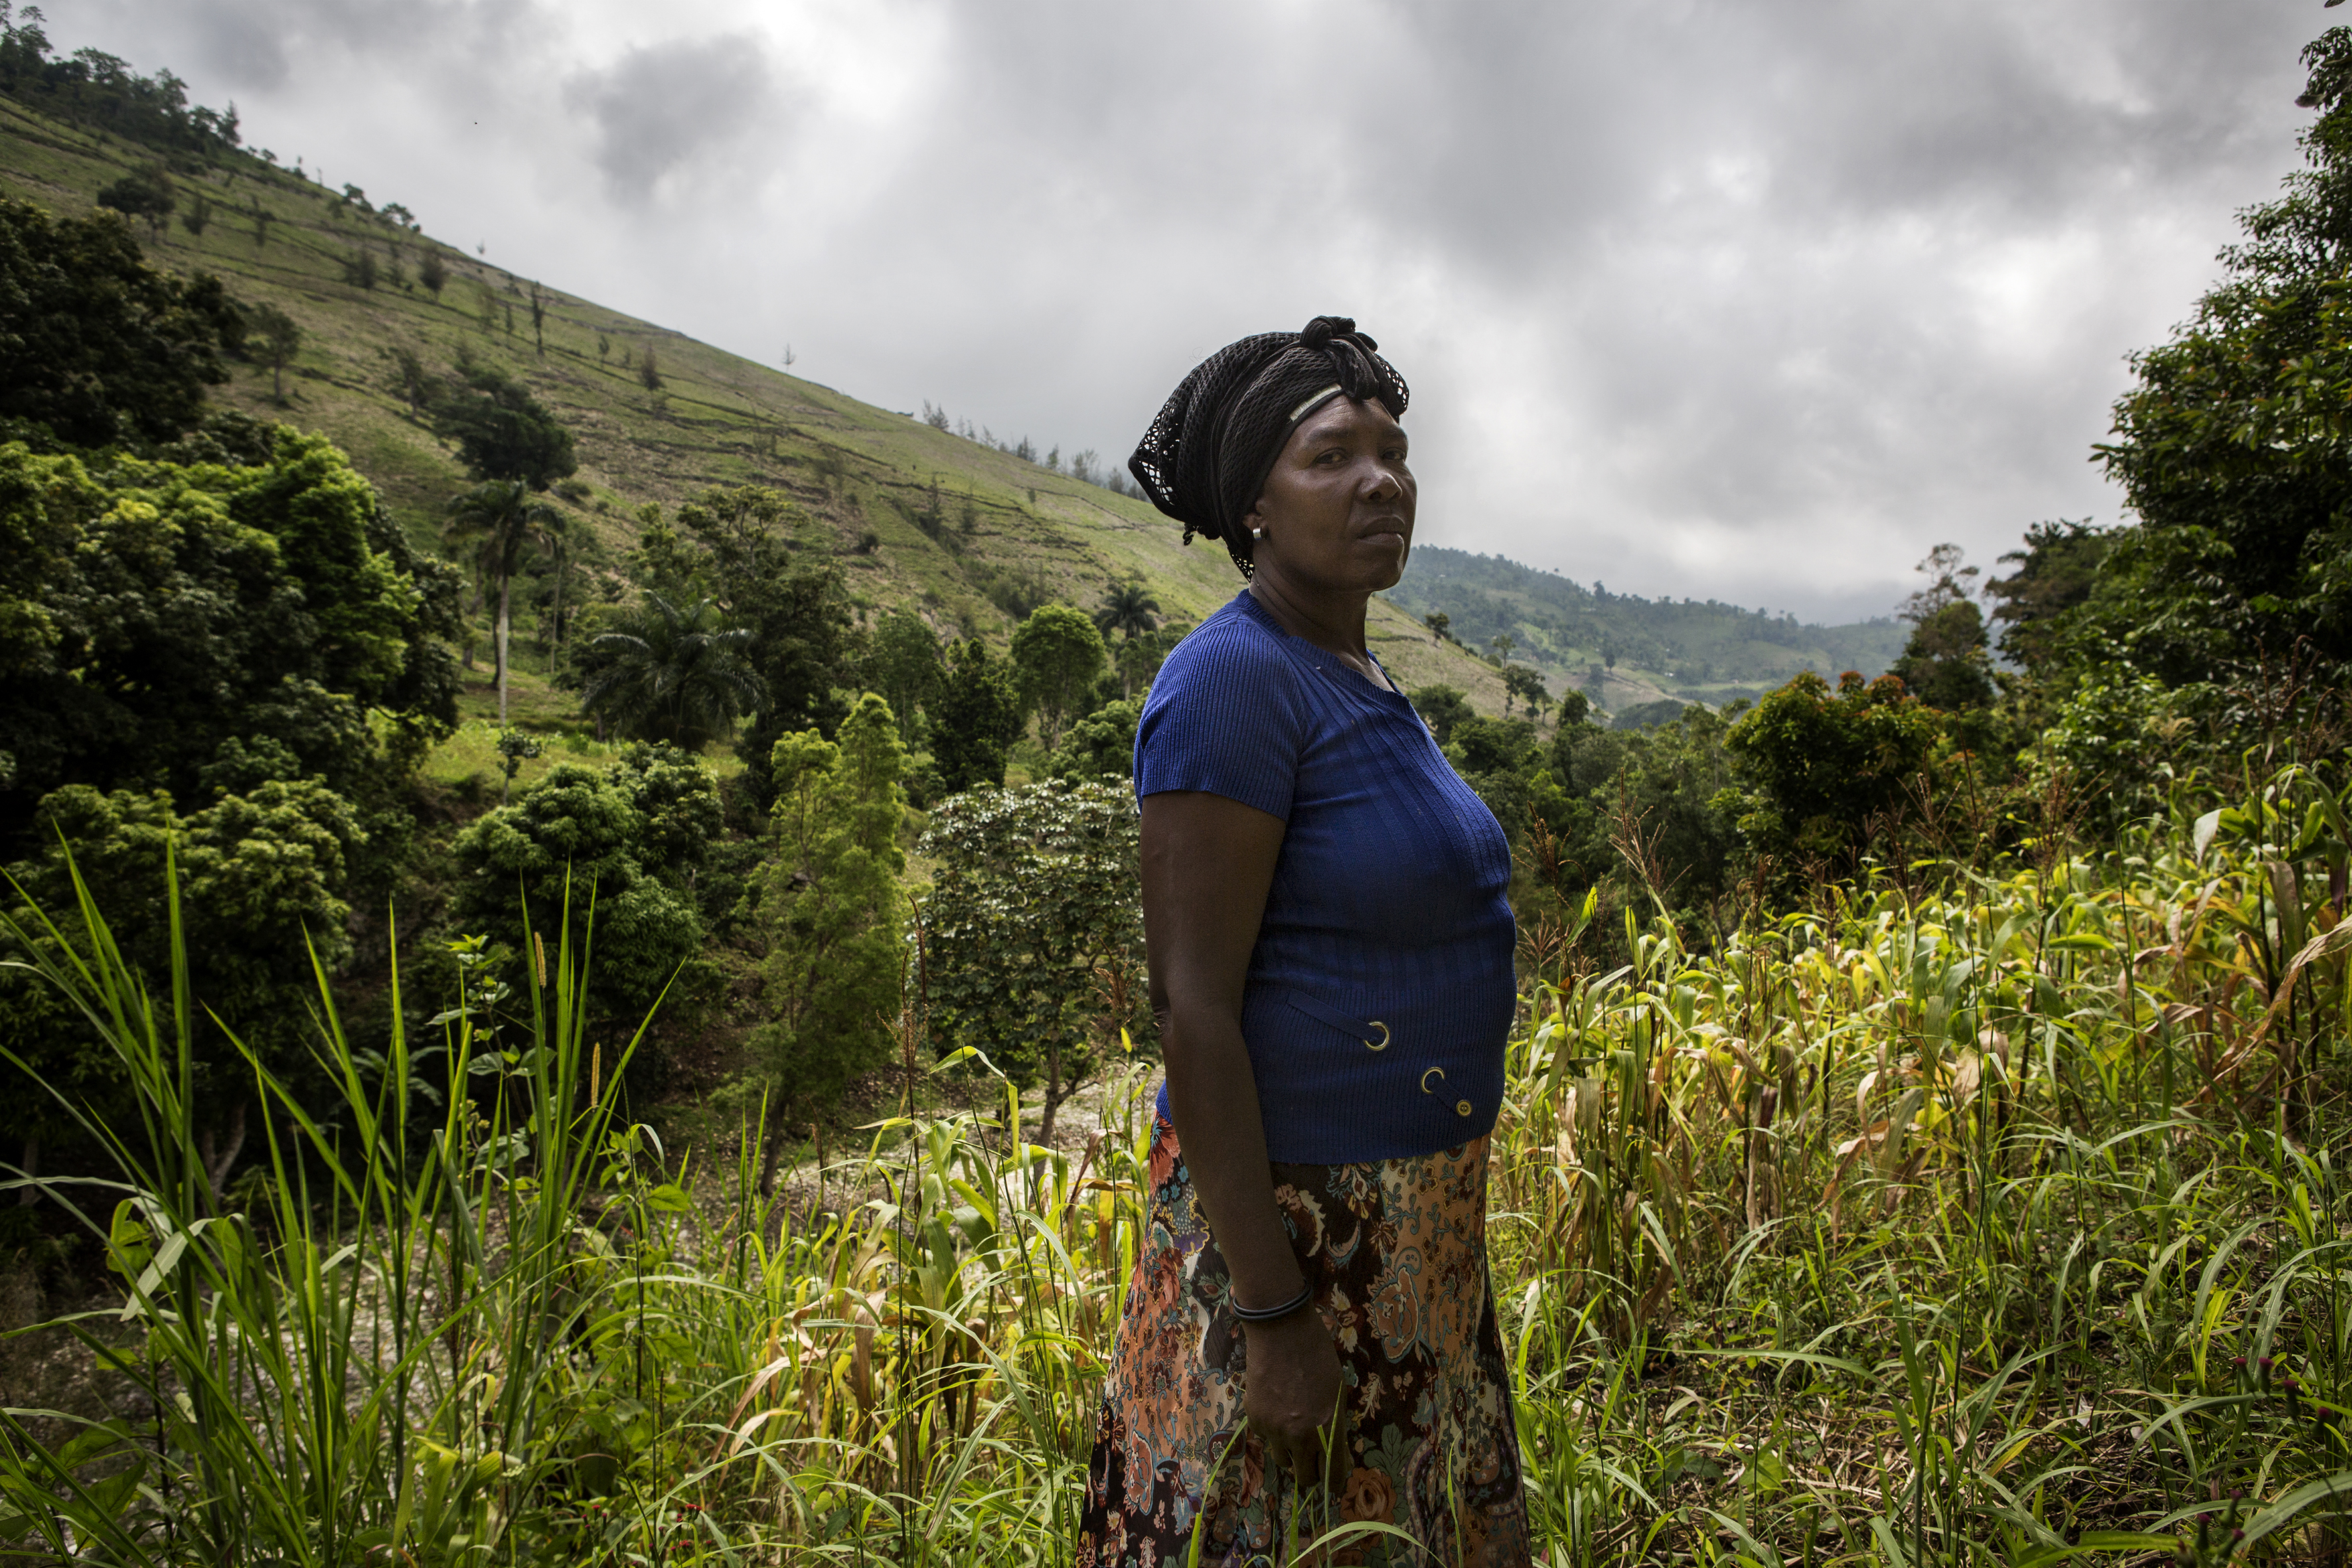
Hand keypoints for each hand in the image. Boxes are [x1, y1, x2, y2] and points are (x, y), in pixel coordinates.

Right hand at [1243, 1308, 1346, 1492]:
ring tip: (1294, 1429)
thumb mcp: (1337, 1391)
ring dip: (1291, 1453)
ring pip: (1283, 1461)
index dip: (1335, 1477)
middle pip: (1306, 1478)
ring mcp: (1274, 1429)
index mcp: (1327, 1427)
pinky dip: (1273, 1432)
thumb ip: (1334, 1425)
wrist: (1279, 1330)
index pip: (1333, 1474)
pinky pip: (1266, 1439)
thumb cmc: (1316, 1355)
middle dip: (1312, 1472)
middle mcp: (1300, 1436)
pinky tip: (1276, 1407)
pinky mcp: (1255, 1420)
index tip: (1333, 1472)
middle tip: (1314, 1459)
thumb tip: (1334, 1452)